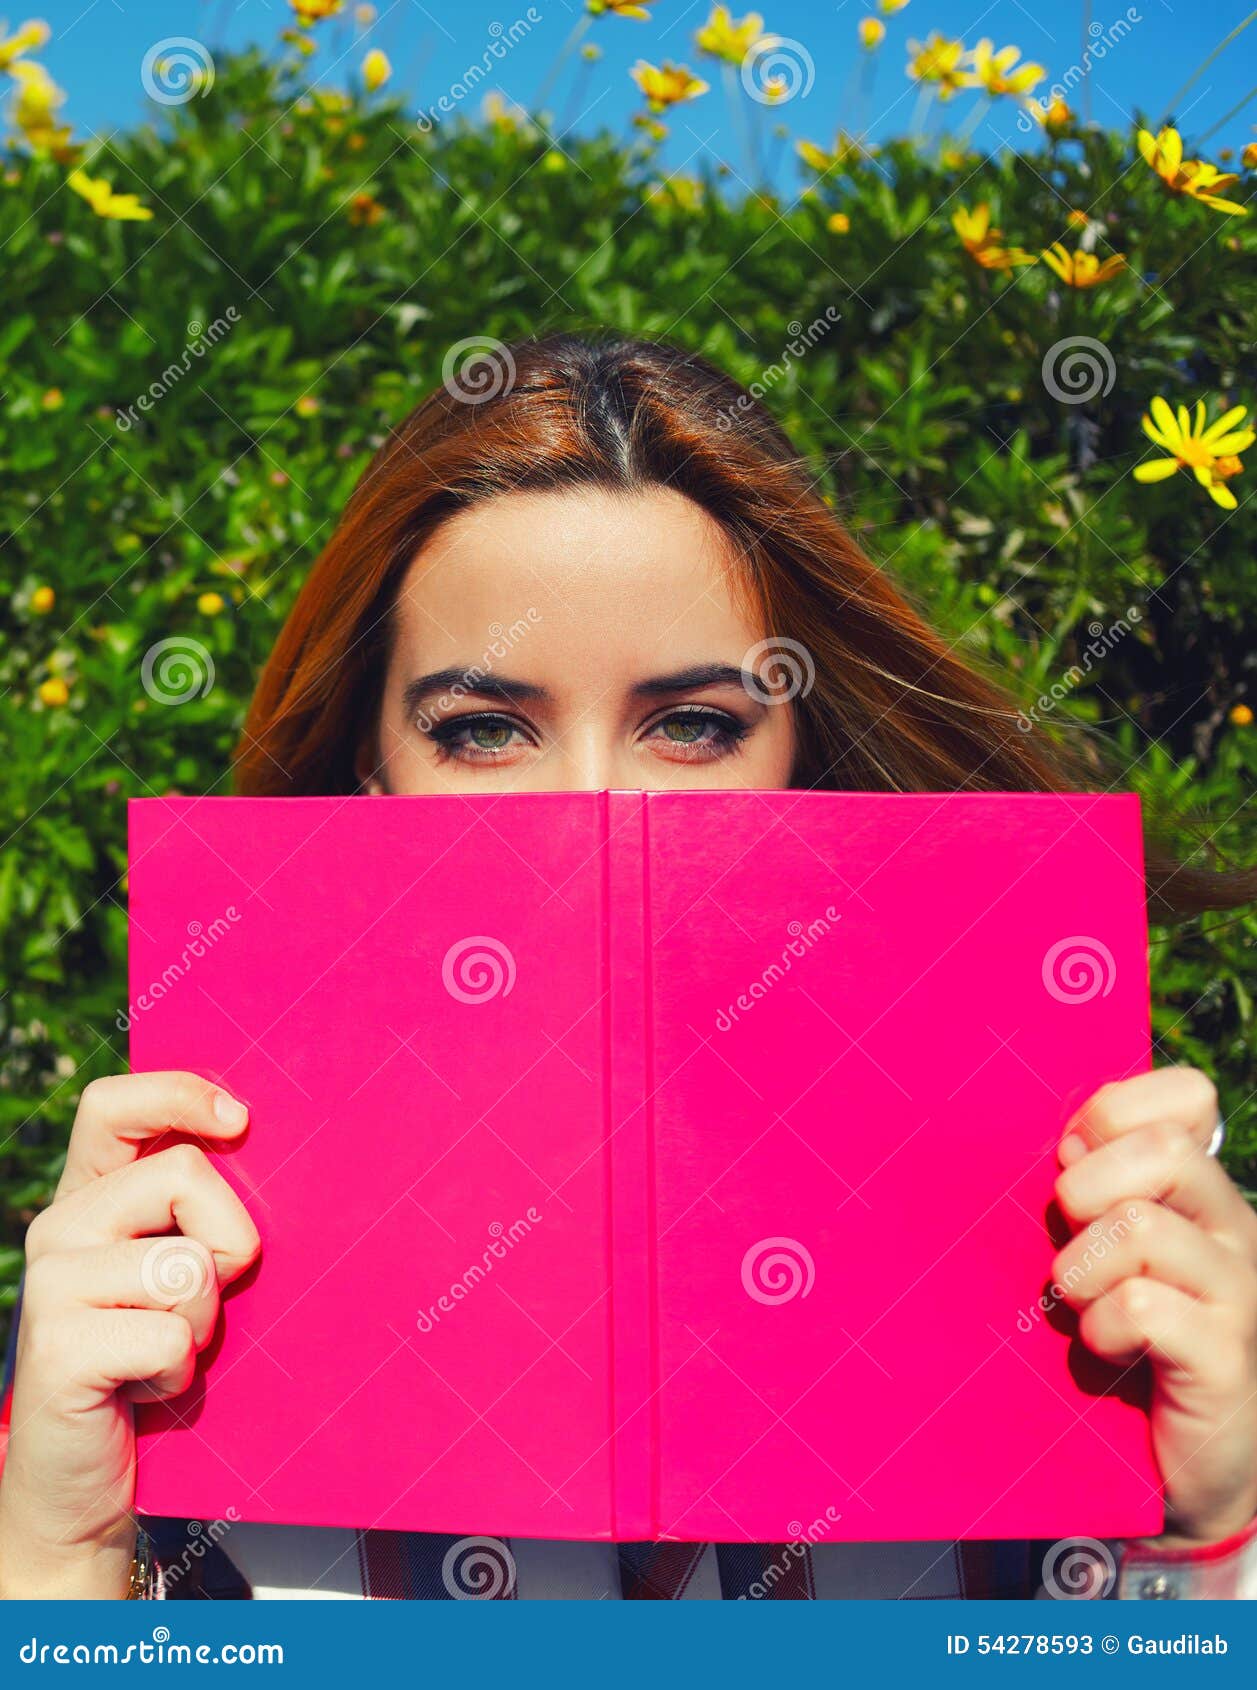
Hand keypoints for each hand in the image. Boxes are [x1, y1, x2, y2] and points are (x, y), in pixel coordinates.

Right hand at [0, 1072, 259, 1598]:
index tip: (239, 1121)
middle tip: (202, 1302)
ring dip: (204, 1321)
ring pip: (186, 1263)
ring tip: (168, 1353)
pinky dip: (179, 1371)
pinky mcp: (57, 1347)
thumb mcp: (184, 1276)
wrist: (89, 1482)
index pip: (114, 1105)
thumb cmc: (157, 1363)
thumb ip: (200, 1214)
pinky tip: (147, 1390)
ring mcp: (50, 1285)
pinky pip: (169, 1334)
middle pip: (185, 1175)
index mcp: (91, 1196)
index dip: (180, 1093)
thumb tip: (263, 1148)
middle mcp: (60, 1227)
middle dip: (228, 1241)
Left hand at [1053, 1066, 1256, 1544]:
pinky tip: (1103, 1348)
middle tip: (1071, 1240)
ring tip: (1081, 1304)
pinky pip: (1145, 1307)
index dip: (1116, 1110)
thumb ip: (1090, 1187)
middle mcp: (1233, 1229)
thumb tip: (1068, 1142)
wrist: (1176, 1468)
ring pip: (1143, 1228)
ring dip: (1084, 1268)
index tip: (1072, 1158)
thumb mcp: (1097, 1249)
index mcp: (1200, 1191)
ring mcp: (1238, 1292)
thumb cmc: (1119, 1344)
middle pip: (1164, 1149)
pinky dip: (1103, 1326)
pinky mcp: (1227, 1358)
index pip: (1189, 1094)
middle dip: (1087, 1188)